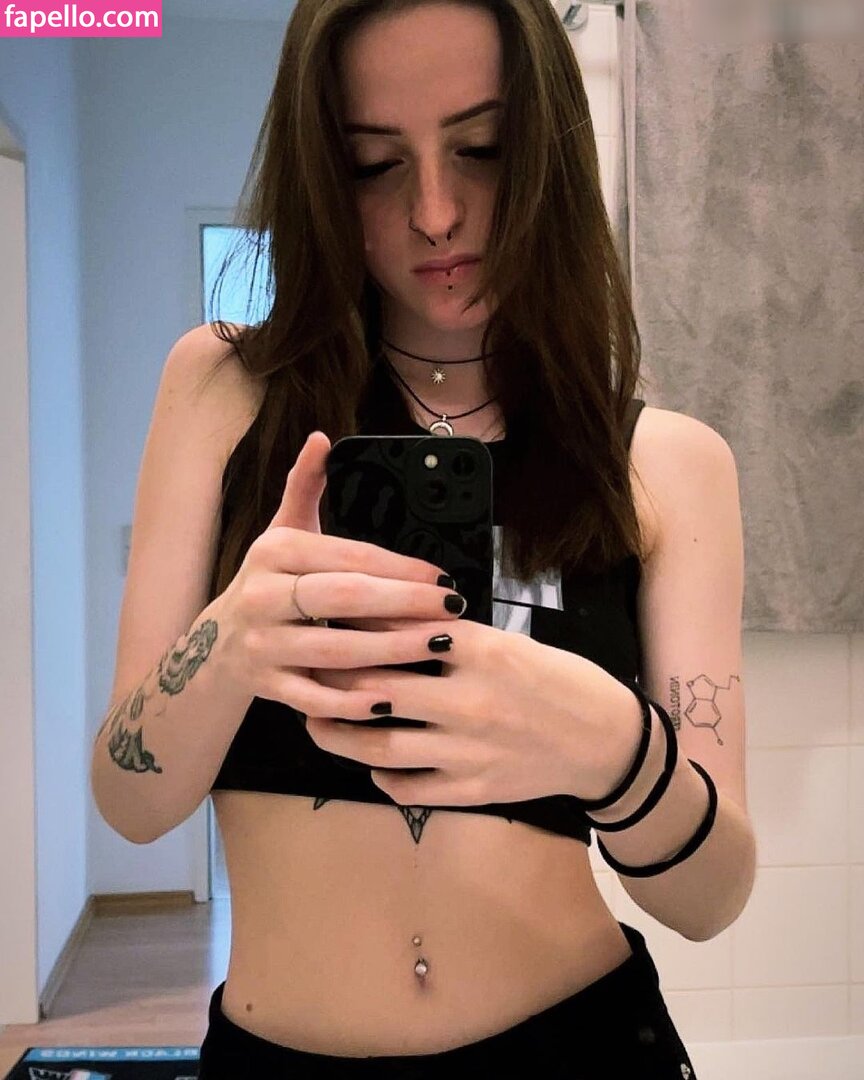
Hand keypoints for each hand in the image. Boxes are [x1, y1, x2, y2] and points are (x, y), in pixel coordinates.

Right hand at [215, 430, 466, 714]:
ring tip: (438, 646)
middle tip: (452, 608)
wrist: (216, 646)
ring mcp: (261, 644)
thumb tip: (322, 439)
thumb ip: (305, 486)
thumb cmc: (268, 582)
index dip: (398, 565)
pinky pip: (313, 698)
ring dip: (391, 652)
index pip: (346, 556)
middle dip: (404, 603)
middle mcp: (262, 596)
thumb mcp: (282, 532)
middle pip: (342, 599)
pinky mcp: (265, 686)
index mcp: (273, 552)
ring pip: (333, 651)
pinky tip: (392, 698)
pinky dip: (351, 702)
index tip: (441, 575)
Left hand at [305, 614, 644, 807]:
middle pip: (375, 690)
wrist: (605, 742)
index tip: (324, 621)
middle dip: (331, 681)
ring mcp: (468, 751)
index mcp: (482, 651)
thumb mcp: (511, 643)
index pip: (398, 631)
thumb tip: (388, 626)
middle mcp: (468, 700)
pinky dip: (380, 775)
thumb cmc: (557, 682)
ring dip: (337, 735)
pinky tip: (369, 763)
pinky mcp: (472, 789)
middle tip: (305, 672)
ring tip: (314, 722)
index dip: (353, 627)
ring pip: (379, 745)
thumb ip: (454, 639)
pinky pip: (407, 786)